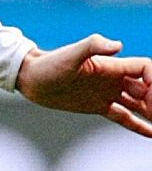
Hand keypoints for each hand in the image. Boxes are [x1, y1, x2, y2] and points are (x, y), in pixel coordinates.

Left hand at [16, 34, 151, 136]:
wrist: (30, 78)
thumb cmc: (49, 64)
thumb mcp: (70, 55)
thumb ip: (92, 46)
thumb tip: (118, 45)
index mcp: (111, 66)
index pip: (145, 70)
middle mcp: (113, 79)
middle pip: (147, 88)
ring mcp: (107, 93)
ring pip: (139, 104)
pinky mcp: (98, 106)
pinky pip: (124, 117)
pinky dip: (139, 125)